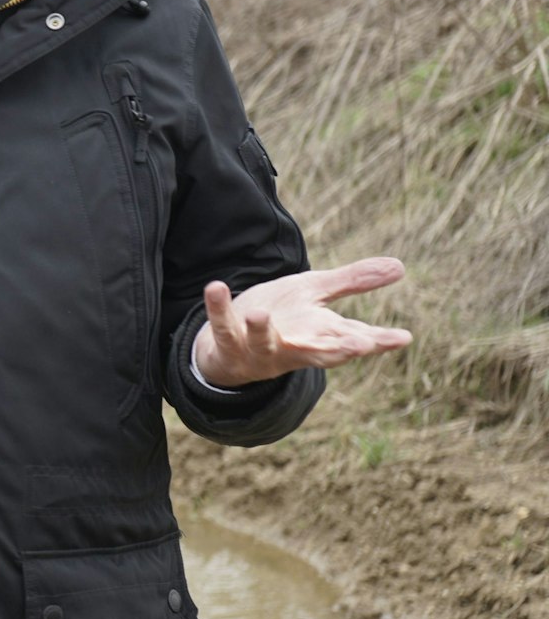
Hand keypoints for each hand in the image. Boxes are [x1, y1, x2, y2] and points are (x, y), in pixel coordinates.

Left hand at [193, 257, 410, 388]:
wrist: (230, 347)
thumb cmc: (283, 318)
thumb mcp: (315, 294)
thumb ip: (352, 282)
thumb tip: (401, 266)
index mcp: (321, 336)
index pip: (355, 339)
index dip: (379, 341)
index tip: (402, 338)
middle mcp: (295, 347)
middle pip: (320, 352)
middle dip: (340, 350)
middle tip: (360, 345)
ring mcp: (260, 349)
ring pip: (264, 343)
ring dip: (262, 331)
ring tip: (260, 314)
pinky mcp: (228, 343)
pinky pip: (222, 326)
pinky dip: (218, 309)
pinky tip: (215, 287)